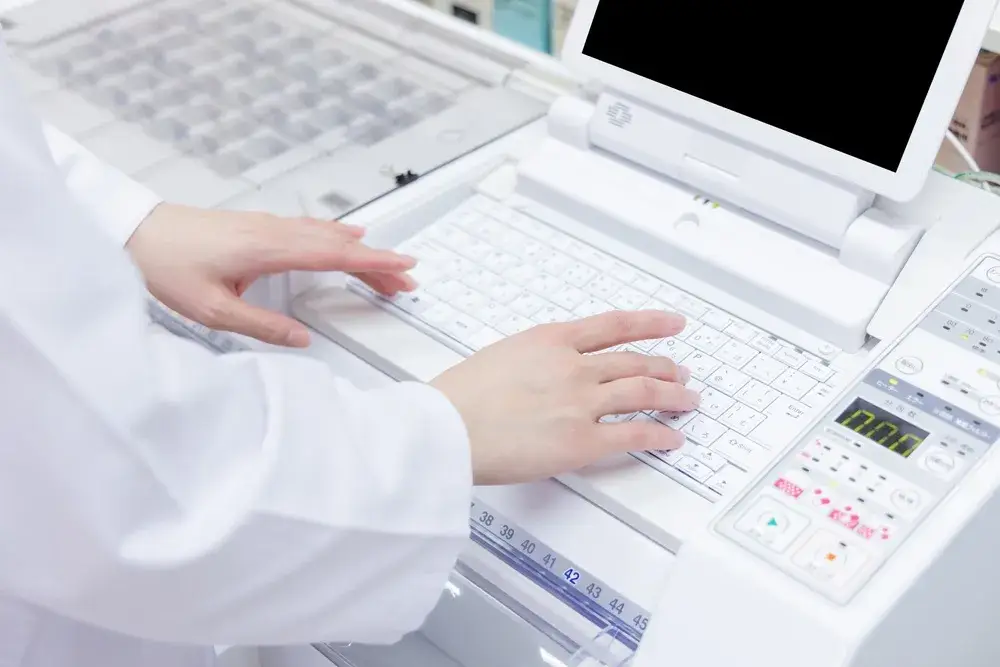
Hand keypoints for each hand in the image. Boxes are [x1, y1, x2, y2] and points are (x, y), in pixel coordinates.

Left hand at [126, 204, 416, 346]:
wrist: (136, 232)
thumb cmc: (168, 265)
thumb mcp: (212, 310)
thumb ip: (262, 326)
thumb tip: (302, 341)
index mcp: (268, 249)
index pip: (334, 255)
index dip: (373, 261)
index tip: (404, 267)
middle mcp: (274, 231)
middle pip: (339, 244)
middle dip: (377, 261)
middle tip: (407, 279)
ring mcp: (268, 224)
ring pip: (327, 234)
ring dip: (360, 249)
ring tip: (386, 266)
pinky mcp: (260, 225)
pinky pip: (311, 228)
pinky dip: (337, 235)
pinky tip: (346, 235)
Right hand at [431, 310, 699, 484]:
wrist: (446, 429)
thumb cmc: (458, 398)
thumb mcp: (500, 356)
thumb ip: (533, 358)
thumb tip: (548, 369)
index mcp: (551, 340)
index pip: (615, 326)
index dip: (651, 323)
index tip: (671, 323)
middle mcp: (573, 366)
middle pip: (635, 362)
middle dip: (665, 367)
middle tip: (680, 372)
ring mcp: (581, 403)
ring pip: (644, 393)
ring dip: (673, 397)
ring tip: (687, 401)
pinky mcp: (583, 442)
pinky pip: (635, 434)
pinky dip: (660, 435)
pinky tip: (671, 437)